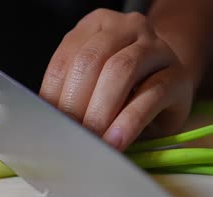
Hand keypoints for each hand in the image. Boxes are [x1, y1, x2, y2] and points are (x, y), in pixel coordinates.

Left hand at [39, 9, 193, 150]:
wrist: (168, 82)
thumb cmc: (121, 86)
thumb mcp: (91, 82)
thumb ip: (71, 92)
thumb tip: (51, 122)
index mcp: (95, 25)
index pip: (64, 59)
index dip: (53, 95)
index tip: (50, 124)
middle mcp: (126, 26)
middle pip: (90, 61)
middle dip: (75, 103)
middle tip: (70, 134)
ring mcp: (155, 47)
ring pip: (119, 71)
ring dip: (99, 111)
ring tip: (92, 140)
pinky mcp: (177, 74)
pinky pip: (151, 95)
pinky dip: (128, 122)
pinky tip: (116, 141)